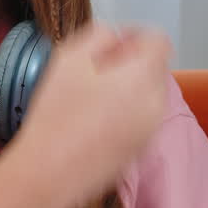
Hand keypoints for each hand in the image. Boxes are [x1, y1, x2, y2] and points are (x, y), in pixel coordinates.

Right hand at [0, 21, 171, 207]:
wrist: (50, 173)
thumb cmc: (57, 112)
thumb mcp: (70, 57)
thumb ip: (100, 34)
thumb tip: (117, 39)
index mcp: (144, 76)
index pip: (158, 40)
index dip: (133, 35)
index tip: (108, 46)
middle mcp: (157, 104)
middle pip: (154, 68)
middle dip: (130, 63)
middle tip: (92, 72)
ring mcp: (151, 132)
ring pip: (147, 96)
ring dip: (127, 89)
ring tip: (89, 99)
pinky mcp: (139, 153)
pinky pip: (139, 121)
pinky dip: (123, 114)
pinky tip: (90, 123)